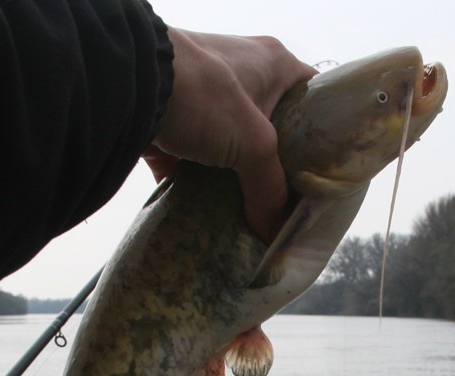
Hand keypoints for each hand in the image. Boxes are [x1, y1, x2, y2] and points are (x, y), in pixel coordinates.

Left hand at [147, 30, 316, 242]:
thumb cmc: (204, 93)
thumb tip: (272, 232)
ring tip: (256, 217)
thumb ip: (269, 189)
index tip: (328, 174)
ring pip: (233, 151)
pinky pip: (194, 165)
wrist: (126, 83)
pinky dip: (201, 190)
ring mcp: (205, 101)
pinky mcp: (173, 125)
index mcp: (274, 64)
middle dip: (278, 170)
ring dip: (239, 183)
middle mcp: (243, 77)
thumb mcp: (253, 143)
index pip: (314, 99)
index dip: (324, 135)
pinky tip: (214, 217)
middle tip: (290, 205)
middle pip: (273, 132)